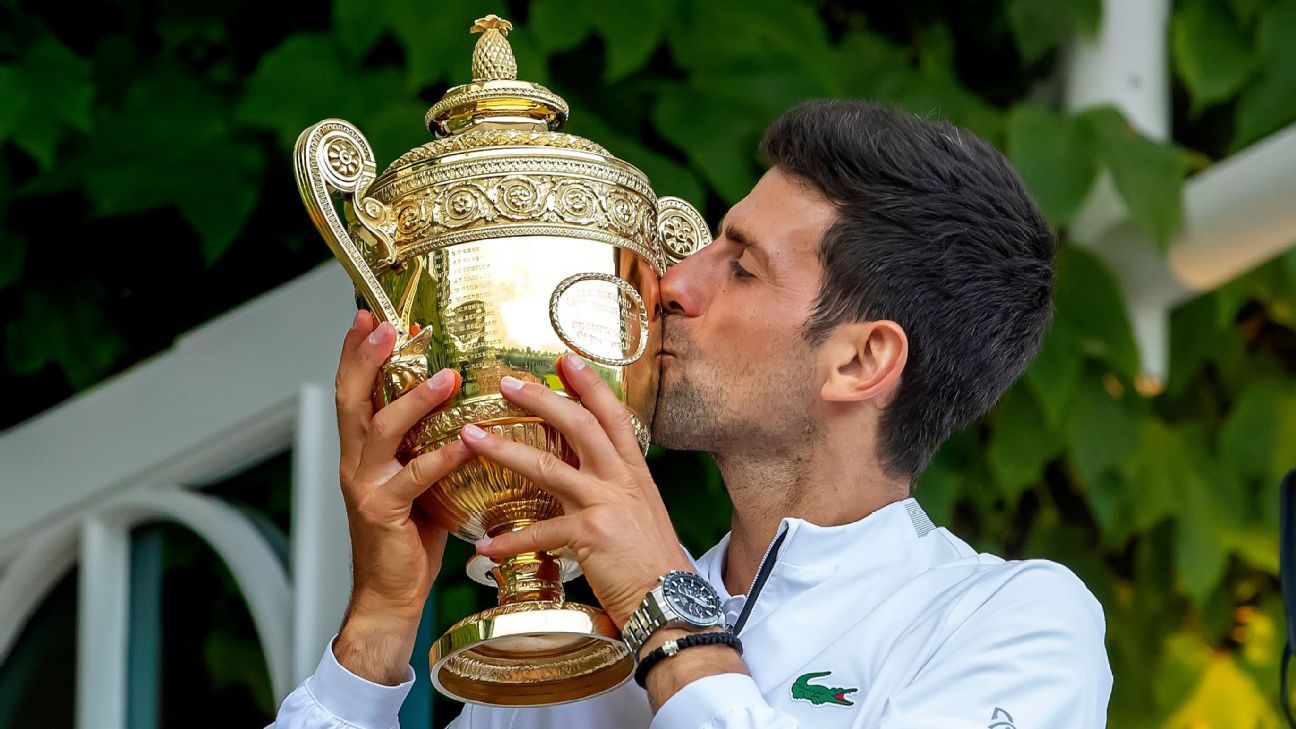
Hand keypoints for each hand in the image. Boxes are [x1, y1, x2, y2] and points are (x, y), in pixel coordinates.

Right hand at [332, 310, 473, 683]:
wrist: (389, 593)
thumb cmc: (408, 534)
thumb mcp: (413, 476)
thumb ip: (424, 442)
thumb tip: (460, 404)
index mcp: (360, 448)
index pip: (353, 389)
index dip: (355, 351)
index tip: (366, 313)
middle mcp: (355, 461)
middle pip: (354, 398)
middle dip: (367, 358)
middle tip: (386, 325)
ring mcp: (366, 485)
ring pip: (382, 432)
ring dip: (414, 401)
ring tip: (445, 377)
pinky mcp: (385, 512)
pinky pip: (413, 479)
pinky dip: (441, 459)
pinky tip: (465, 444)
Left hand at [462, 353, 693, 627]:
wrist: (669, 601)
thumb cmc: (651, 561)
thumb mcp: (641, 512)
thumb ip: (615, 488)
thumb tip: (590, 473)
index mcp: (633, 472)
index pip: (612, 415)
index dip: (589, 384)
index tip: (565, 359)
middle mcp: (622, 481)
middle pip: (579, 425)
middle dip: (542, 399)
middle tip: (508, 383)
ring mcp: (607, 505)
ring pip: (548, 467)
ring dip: (505, 449)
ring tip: (472, 438)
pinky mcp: (591, 535)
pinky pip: (540, 532)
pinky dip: (510, 540)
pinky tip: (486, 546)